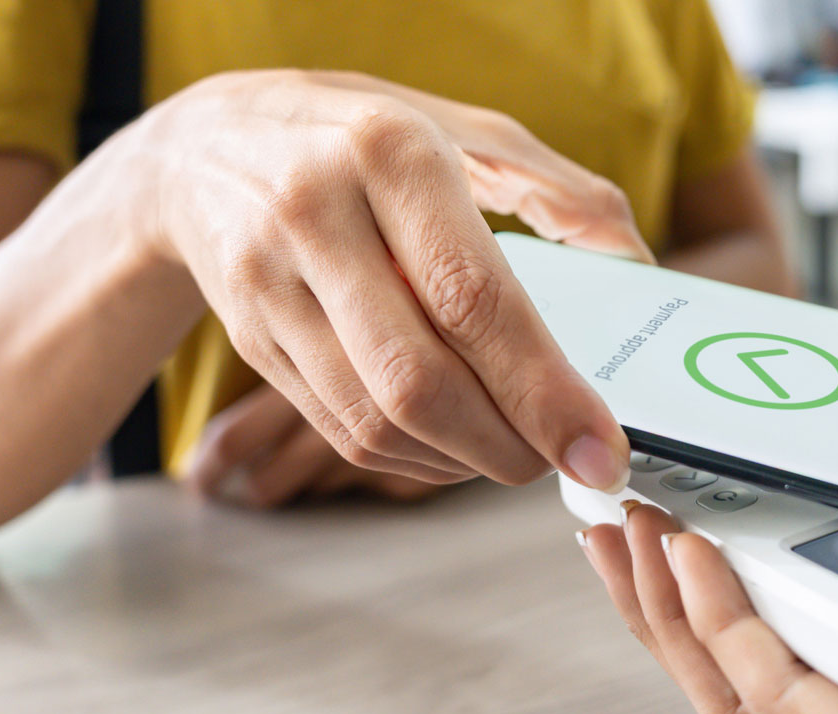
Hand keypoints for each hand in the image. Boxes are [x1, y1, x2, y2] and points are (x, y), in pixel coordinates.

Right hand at [125, 69, 643, 493]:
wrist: (203, 147)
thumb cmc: (359, 138)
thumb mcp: (462, 127)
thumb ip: (557, 188)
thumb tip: (634, 264)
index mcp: (389, 153)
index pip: (473, 297)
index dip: (543, 389)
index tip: (600, 446)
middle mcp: (318, 216)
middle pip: (418, 380)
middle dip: (508, 444)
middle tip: (566, 462)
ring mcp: (272, 284)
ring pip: (375, 420)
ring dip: (462, 462)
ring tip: (519, 454)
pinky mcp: (251, 340)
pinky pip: (341, 430)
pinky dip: (413, 459)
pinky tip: (456, 447)